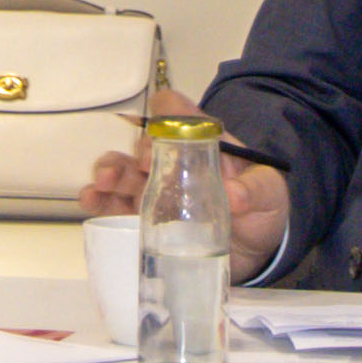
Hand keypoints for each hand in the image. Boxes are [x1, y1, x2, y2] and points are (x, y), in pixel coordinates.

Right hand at [76, 87, 285, 259]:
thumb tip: (235, 196)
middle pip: (142, 142)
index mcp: (201, 143)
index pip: (177, 113)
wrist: (256, 250)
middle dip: (133, 150)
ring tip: (102, 184)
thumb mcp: (269, 193)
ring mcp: (155, 189)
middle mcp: (172, 161)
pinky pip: (114, 205)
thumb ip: (255, 191)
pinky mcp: (144, 218)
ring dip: (108, 171)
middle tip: (140, 168)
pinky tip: (91, 202)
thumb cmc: (262, 208)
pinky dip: (99, 201)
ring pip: (121, 170)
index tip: (161, 143)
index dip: (165, 118)